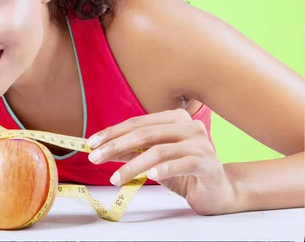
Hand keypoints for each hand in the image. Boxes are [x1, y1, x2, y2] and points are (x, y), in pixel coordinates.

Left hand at [86, 109, 235, 214]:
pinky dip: (162, 169)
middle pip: (145, 134)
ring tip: (115, 178)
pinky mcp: (207, 163)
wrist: (218, 191)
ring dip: (133, 165)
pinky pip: (181, 163)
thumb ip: (132, 152)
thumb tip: (102, 149)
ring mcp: (200, 143)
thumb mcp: (152, 160)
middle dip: (116, 146)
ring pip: (159, 150)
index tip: (91, 144)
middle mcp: (189, 126)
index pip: (137, 123)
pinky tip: (148, 177)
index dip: (112, 132)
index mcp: (175, 118)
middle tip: (95, 158)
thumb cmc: (184, 172)